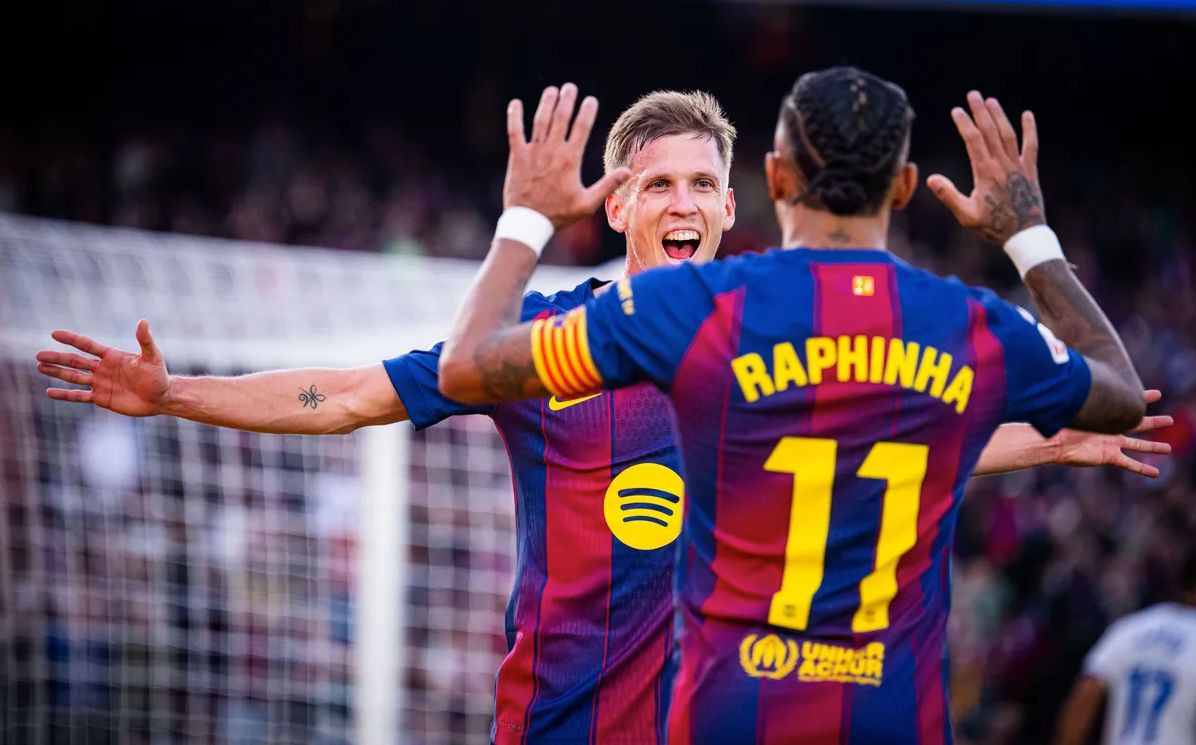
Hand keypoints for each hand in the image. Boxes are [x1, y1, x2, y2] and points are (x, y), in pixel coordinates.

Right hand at [36, 319, 169, 416]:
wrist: (161, 397)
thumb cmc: (158, 375)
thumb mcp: (153, 356)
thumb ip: (145, 340)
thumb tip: (143, 321)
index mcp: (111, 356)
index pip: (87, 345)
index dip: (72, 339)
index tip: (54, 333)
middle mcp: (102, 368)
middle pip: (75, 361)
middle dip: (57, 358)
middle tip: (38, 355)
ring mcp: (100, 383)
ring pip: (73, 377)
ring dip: (56, 372)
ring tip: (40, 367)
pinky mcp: (101, 398)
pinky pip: (79, 396)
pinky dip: (65, 395)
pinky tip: (50, 391)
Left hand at [503, 83, 630, 229]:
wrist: (529, 222)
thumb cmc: (559, 214)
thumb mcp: (587, 204)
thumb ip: (607, 186)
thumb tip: (628, 172)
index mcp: (569, 160)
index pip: (581, 128)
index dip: (586, 112)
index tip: (590, 100)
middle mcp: (551, 151)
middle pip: (560, 118)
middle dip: (566, 101)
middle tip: (570, 87)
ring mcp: (533, 152)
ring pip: (540, 121)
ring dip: (546, 104)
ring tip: (552, 91)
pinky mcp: (517, 157)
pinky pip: (515, 132)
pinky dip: (514, 117)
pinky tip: (515, 104)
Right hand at [928, 90, 1045, 244]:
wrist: (1024, 234)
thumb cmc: (992, 227)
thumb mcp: (966, 215)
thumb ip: (949, 195)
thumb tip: (931, 179)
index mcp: (984, 173)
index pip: (973, 140)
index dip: (964, 123)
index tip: (956, 111)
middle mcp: (1002, 165)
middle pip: (990, 131)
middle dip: (980, 111)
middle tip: (973, 95)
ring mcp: (1017, 166)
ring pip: (1008, 134)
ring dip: (999, 115)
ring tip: (990, 101)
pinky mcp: (1030, 170)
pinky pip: (1031, 145)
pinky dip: (1030, 129)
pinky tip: (1026, 114)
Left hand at [1050, 390, 1172, 476]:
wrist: (1053, 442)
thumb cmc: (1062, 420)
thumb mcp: (1079, 403)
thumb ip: (1087, 390)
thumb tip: (1084, 367)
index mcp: (1106, 415)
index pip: (1128, 404)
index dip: (1142, 399)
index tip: (1157, 394)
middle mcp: (1111, 430)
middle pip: (1138, 425)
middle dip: (1154, 423)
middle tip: (1170, 420)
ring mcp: (1111, 444)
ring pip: (1138, 446)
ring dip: (1153, 447)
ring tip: (1168, 448)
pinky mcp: (1108, 457)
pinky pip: (1130, 464)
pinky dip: (1142, 468)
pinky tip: (1155, 473)